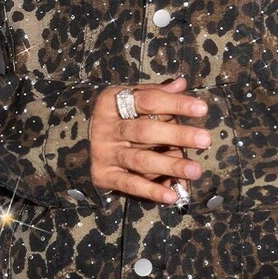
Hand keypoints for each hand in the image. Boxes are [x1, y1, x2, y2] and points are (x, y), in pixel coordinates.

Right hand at [89, 76, 210, 203]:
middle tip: (205, 139)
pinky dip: (151, 191)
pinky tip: (172, 195)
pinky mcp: (104, 176)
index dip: (176, 104)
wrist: (72, 141)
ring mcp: (105, 153)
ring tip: (196, 170)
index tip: (202, 109)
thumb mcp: (128, 98)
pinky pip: (131, 185)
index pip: (148, 100)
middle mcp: (107, 127)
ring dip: (170, 165)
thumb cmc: (114, 117)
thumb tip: (182, 84)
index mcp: (112, 102)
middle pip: (145, 131)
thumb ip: (155, 94)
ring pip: (141, 160)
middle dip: (177, 135)